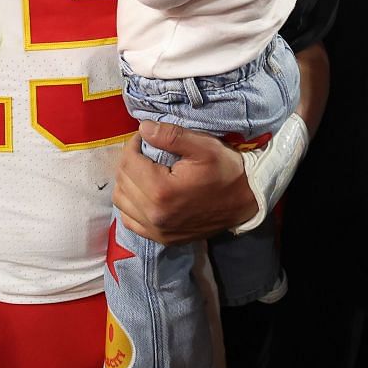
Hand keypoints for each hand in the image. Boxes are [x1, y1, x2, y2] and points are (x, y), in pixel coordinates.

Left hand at [113, 121, 256, 244]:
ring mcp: (157, 230)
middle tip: (144, 150)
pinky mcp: (162, 238)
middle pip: (122, 181)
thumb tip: (142, 129)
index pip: (128, 162)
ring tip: (143, 170)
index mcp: (162, 191)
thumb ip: (170, 135)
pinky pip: (130, 221)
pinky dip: (130, 205)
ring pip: (121, 201)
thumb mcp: (202, 146)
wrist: (246, 201)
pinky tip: (143, 192)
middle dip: (129, 161)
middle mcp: (155, 215)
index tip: (143, 137)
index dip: (133, 144)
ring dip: (127, 182)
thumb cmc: (226, 170)